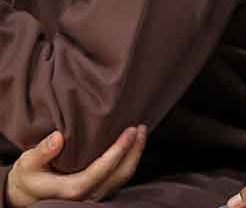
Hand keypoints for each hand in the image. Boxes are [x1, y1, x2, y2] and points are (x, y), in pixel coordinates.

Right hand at [4, 126, 146, 207]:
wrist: (27, 194)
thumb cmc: (29, 177)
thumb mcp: (27, 164)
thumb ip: (42, 152)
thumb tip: (58, 137)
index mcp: (73, 189)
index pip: (104, 168)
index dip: (120, 149)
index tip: (131, 130)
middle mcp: (88, 195)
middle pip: (120, 174)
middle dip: (134, 150)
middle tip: (141, 127)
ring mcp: (95, 195)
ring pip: (123, 178)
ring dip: (135, 155)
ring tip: (141, 133)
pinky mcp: (98, 192)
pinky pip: (119, 178)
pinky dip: (128, 161)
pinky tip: (131, 146)